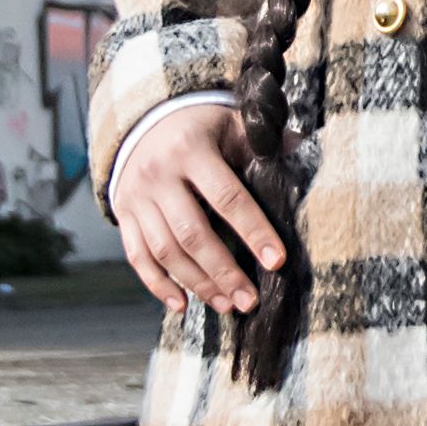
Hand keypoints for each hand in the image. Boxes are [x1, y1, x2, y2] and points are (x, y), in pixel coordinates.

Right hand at [113, 98, 288, 317]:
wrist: (145, 120)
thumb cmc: (202, 128)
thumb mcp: (231, 123)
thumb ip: (264, 143)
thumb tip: (303, 151)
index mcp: (191, 149)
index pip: (227, 198)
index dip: (254, 231)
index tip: (276, 262)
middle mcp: (159, 174)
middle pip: (192, 233)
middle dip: (224, 272)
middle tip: (250, 301)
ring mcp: (137, 196)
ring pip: (165, 251)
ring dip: (197, 284)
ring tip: (227, 305)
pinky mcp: (123, 213)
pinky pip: (138, 256)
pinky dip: (158, 285)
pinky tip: (181, 306)